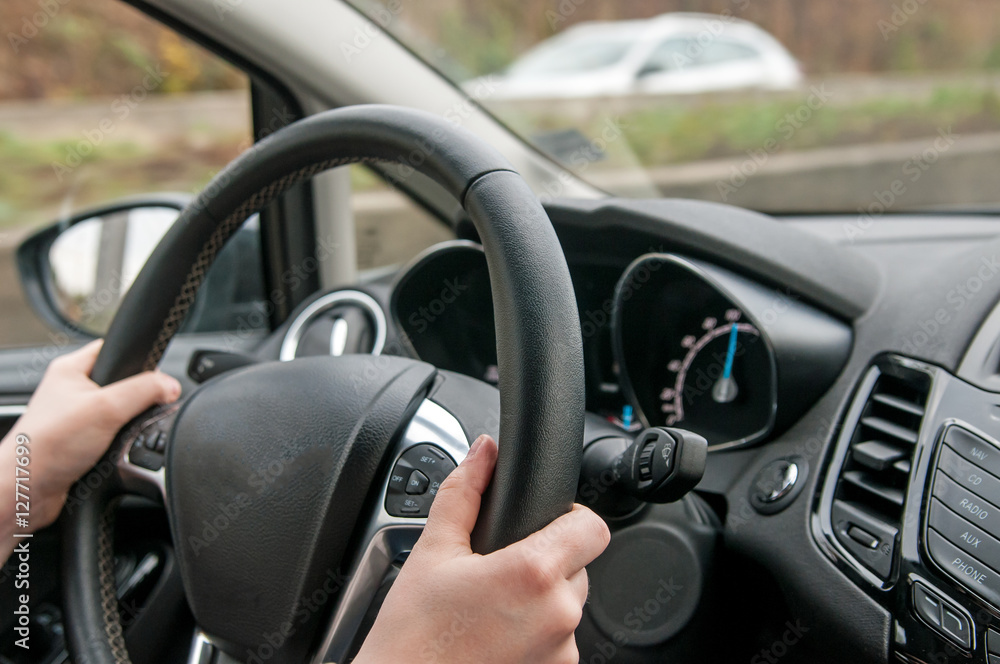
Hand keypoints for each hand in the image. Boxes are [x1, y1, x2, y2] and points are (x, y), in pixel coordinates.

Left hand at [0, 341, 181, 539]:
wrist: (26, 491)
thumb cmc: (47, 446)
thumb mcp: (106, 409)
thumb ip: (144, 391)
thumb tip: (170, 385)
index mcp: (70, 369)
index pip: (115, 348)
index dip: (139, 360)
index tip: (155, 377)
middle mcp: (71, 391)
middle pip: (123, 384)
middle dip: (136, 401)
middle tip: (131, 413)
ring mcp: (75, 418)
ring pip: (120, 413)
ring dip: (127, 427)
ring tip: (117, 437)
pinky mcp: (80, 442)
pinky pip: (113, 437)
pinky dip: (119, 445)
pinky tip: (113, 452)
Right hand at [353, 435, 610, 663]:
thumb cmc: (411, 636)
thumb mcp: (432, 551)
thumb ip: (464, 492)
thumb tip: (482, 452)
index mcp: (534, 573)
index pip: (593, 528)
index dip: (571, 518)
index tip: (544, 523)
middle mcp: (558, 616)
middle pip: (579, 566)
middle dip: (546, 561)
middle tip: (496, 570)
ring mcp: (560, 654)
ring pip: (567, 606)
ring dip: (541, 601)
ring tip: (490, 608)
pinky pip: (558, 642)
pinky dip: (535, 634)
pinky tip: (494, 636)